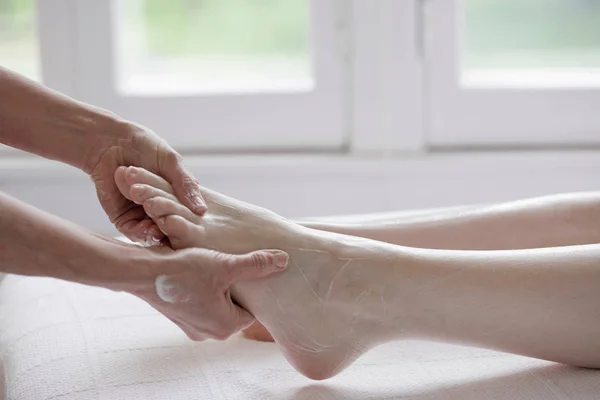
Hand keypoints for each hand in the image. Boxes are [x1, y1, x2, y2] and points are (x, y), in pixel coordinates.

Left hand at [88, 123, 205, 243]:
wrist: (110, 141)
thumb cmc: (143, 146)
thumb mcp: (171, 162)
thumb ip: (185, 184)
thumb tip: (203, 210)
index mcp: (175, 194)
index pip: (187, 213)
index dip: (192, 220)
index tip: (198, 223)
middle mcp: (160, 206)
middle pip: (171, 224)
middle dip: (173, 228)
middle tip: (175, 225)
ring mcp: (142, 214)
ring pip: (153, 231)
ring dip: (157, 233)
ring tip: (159, 229)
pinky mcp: (123, 218)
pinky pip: (133, 232)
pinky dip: (141, 233)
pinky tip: (146, 229)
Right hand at [127, 245, 288, 340]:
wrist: (142, 271)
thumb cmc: (185, 270)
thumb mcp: (226, 264)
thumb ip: (256, 265)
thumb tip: (283, 260)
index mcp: (224, 326)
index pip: (252, 309)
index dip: (251, 288)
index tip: (246, 271)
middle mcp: (208, 332)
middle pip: (234, 308)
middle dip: (234, 288)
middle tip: (230, 267)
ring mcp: (191, 326)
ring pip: (217, 304)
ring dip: (217, 287)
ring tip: (212, 267)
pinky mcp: (179, 316)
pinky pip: (200, 303)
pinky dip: (201, 288)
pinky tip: (196, 271)